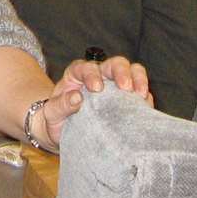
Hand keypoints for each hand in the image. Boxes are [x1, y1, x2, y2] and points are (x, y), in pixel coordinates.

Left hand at [35, 56, 152, 150]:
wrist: (64, 133)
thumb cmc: (55, 120)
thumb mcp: (51, 114)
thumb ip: (60, 105)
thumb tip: (77, 98)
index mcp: (77, 74)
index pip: (86, 67)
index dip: (92, 74)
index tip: (97, 88)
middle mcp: (98, 75)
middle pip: (114, 63)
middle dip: (122, 72)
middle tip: (126, 87)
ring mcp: (115, 87)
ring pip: (132, 71)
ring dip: (139, 79)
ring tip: (141, 95)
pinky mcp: (126, 100)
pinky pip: (140, 92)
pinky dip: (145, 97)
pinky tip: (145, 108)